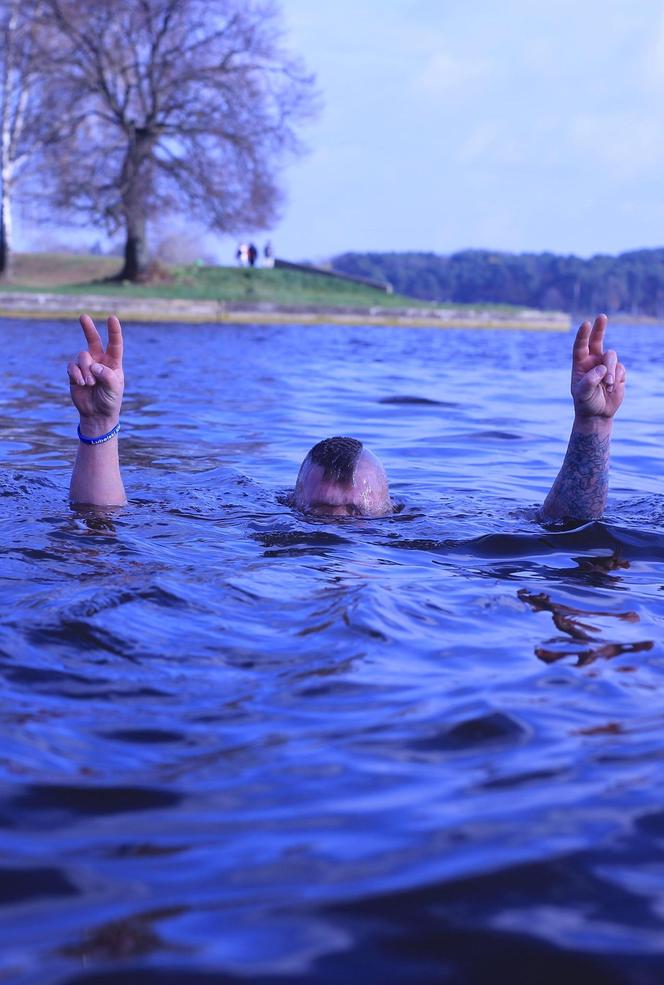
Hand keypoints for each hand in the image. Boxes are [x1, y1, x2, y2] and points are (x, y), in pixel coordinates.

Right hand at [67, 315, 123, 433]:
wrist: (97, 414)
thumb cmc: (110, 400)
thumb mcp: (114, 388)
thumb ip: (106, 375)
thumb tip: (93, 365)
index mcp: (113, 362)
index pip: (115, 344)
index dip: (113, 331)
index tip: (112, 318)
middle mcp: (99, 360)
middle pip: (93, 340)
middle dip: (88, 328)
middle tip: (83, 316)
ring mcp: (85, 366)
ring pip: (82, 356)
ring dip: (86, 370)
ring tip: (90, 383)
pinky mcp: (74, 373)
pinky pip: (72, 366)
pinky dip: (77, 374)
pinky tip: (82, 383)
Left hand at [571, 314, 625, 419]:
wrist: (598, 414)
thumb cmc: (585, 402)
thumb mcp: (582, 394)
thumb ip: (589, 381)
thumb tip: (601, 368)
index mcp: (580, 363)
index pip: (580, 346)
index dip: (583, 335)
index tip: (586, 324)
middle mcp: (593, 361)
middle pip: (597, 340)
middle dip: (600, 328)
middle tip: (602, 316)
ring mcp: (606, 365)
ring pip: (612, 357)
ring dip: (611, 370)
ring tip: (608, 384)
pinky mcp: (618, 372)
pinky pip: (620, 368)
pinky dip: (617, 378)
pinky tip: (612, 388)